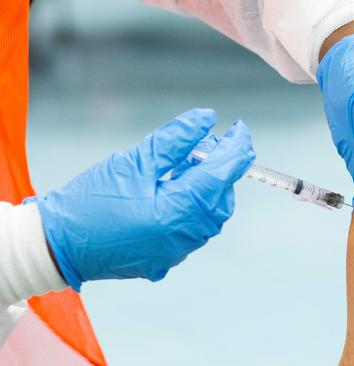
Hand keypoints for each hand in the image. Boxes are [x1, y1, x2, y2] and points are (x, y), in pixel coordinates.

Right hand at [35, 109, 254, 289]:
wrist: (56, 243)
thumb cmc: (90, 200)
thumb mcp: (134, 160)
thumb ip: (176, 139)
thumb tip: (207, 119)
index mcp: (178, 212)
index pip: (222, 174)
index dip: (237, 149)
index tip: (240, 130)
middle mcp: (184, 237)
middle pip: (221, 197)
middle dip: (221, 169)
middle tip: (204, 145)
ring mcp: (176, 252)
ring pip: (209, 216)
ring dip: (206, 188)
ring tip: (185, 166)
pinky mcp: (165, 259)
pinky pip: (191, 230)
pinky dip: (191, 207)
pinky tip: (173, 191)